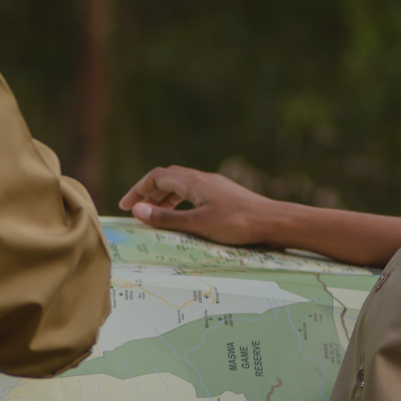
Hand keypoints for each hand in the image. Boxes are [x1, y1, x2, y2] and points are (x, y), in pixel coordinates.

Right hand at [118, 165, 278, 244]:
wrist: (275, 222)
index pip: (156, 176)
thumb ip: (166, 218)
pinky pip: (195, 192)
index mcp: (193, 182)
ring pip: (182, 184)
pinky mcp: (225, 194)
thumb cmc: (237, 224)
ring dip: (165, 197)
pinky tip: (185, 214)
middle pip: (168, 178)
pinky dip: (181, 200)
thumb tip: (137, 209)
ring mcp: (215, 185)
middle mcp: (203, 178)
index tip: (125, 205)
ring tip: (157, 213)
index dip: (137, 189)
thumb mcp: (197, 224)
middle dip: (149, 192)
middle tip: (137, 210)